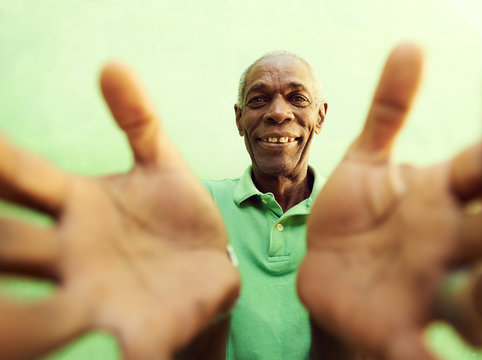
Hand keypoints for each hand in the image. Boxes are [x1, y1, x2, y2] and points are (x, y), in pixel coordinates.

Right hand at [0, 64, 239, 359]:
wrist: (209, 264)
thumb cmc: (175, 214)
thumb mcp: (161, 162)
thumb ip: (138, 118)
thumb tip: (111, 65)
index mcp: (76, 205)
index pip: (21, 177)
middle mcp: (72, 253)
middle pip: (11, 246)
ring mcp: (98, 297)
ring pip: (42, 315)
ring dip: (15, 325)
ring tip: (3, 340)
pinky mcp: (137, 333)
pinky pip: (123, 352)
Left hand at [297, 43, 481, 358]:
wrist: (323, 273)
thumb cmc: (354, 220)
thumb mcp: (366, 162)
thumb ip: (387, 109)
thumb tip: (411, 45)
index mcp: (448, 195)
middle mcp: (457, 240)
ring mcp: (436, 289)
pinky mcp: (401, 331)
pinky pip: (421, 351)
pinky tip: (433, 359)